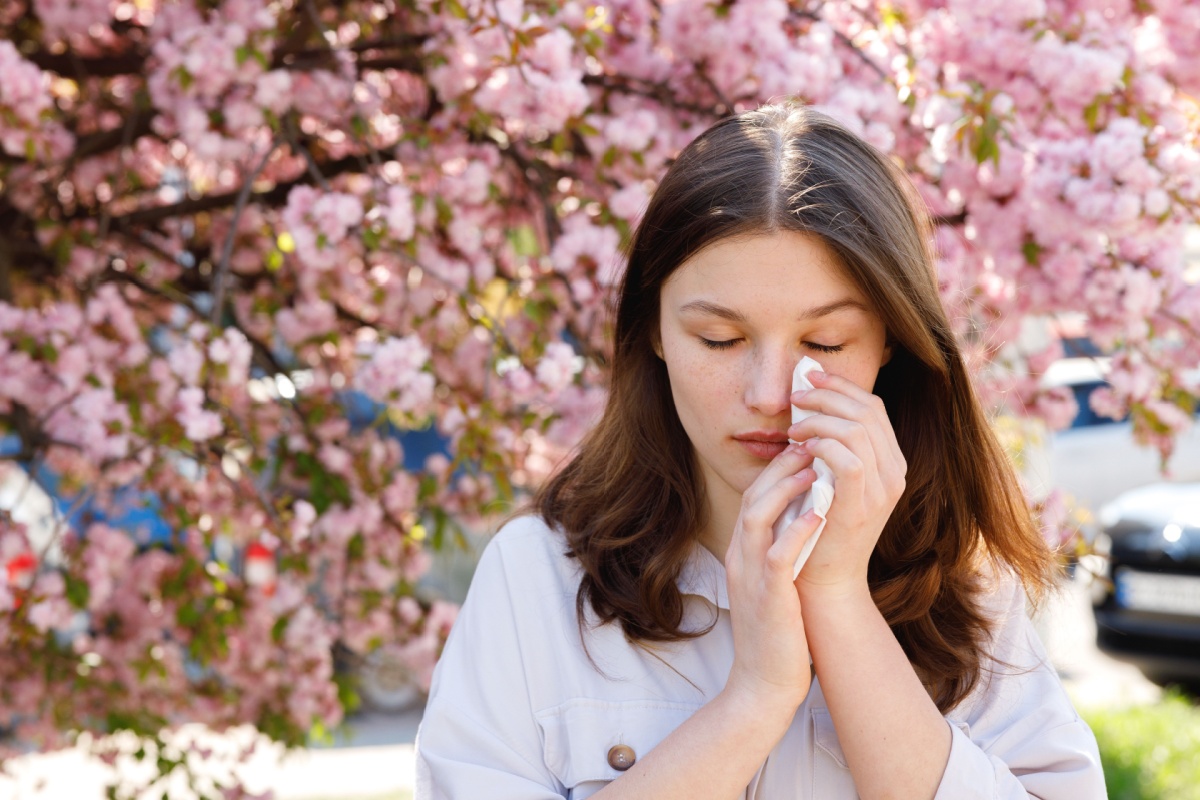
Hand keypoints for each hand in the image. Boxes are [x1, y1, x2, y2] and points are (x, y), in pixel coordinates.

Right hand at [723, 443, 824, 712]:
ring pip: (757, 516)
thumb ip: (781, 552)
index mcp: (743, 555)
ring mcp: (750, 577)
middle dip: (780, 466)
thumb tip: (806, 519)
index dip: (778, 469)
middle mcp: (740, 559)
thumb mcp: (774, 585)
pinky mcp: (767, 598)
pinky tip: (819, 513)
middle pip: (752, 497)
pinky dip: (796, 530)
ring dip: (785, 488)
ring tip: (814, 466)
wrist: (763, 687)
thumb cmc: (778, 636)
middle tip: (811, 443)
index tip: (806, 449)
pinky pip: (777, 555)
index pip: (754, 498)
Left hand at [787, 370, 906, 596]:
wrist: (823, 579)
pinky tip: (801, 447)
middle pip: (867, 411)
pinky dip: (822, 445)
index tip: (808, 377)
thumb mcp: (828, 478)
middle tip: (795, 395)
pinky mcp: (861, 507)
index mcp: (890, 463)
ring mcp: (882, 491)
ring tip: (792, 427)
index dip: (841, 387)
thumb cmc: (817, 525)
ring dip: (819, 419)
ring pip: (857, 430)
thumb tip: (806, 400)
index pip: (873, 408)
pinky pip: (848, 459)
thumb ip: (828, 445)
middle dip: (827, 394)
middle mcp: (894, 473)